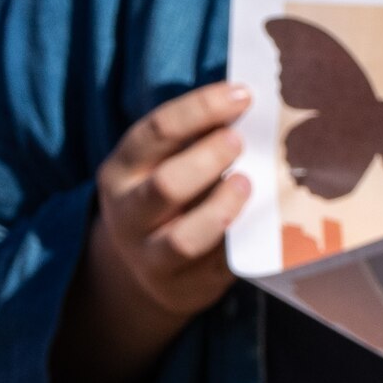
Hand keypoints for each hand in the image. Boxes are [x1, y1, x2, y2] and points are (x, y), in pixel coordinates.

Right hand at [50, 81, 256, 382]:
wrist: (142, 267)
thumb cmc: (167, 196)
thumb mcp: (160, 162)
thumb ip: (194, 137)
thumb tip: (250, 100)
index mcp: (121, 171)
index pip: (157, 131)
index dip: (202, 109)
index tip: (242, 95)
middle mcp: (128, 214)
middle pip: (166, 186)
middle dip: (209, 158)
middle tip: (240, 142)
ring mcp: (152, 256)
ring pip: (185, 239)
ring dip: (223, 208)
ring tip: (247, 184)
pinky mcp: (184, 287)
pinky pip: (218, 267)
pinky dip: (243, 244)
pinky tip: (262, 222)